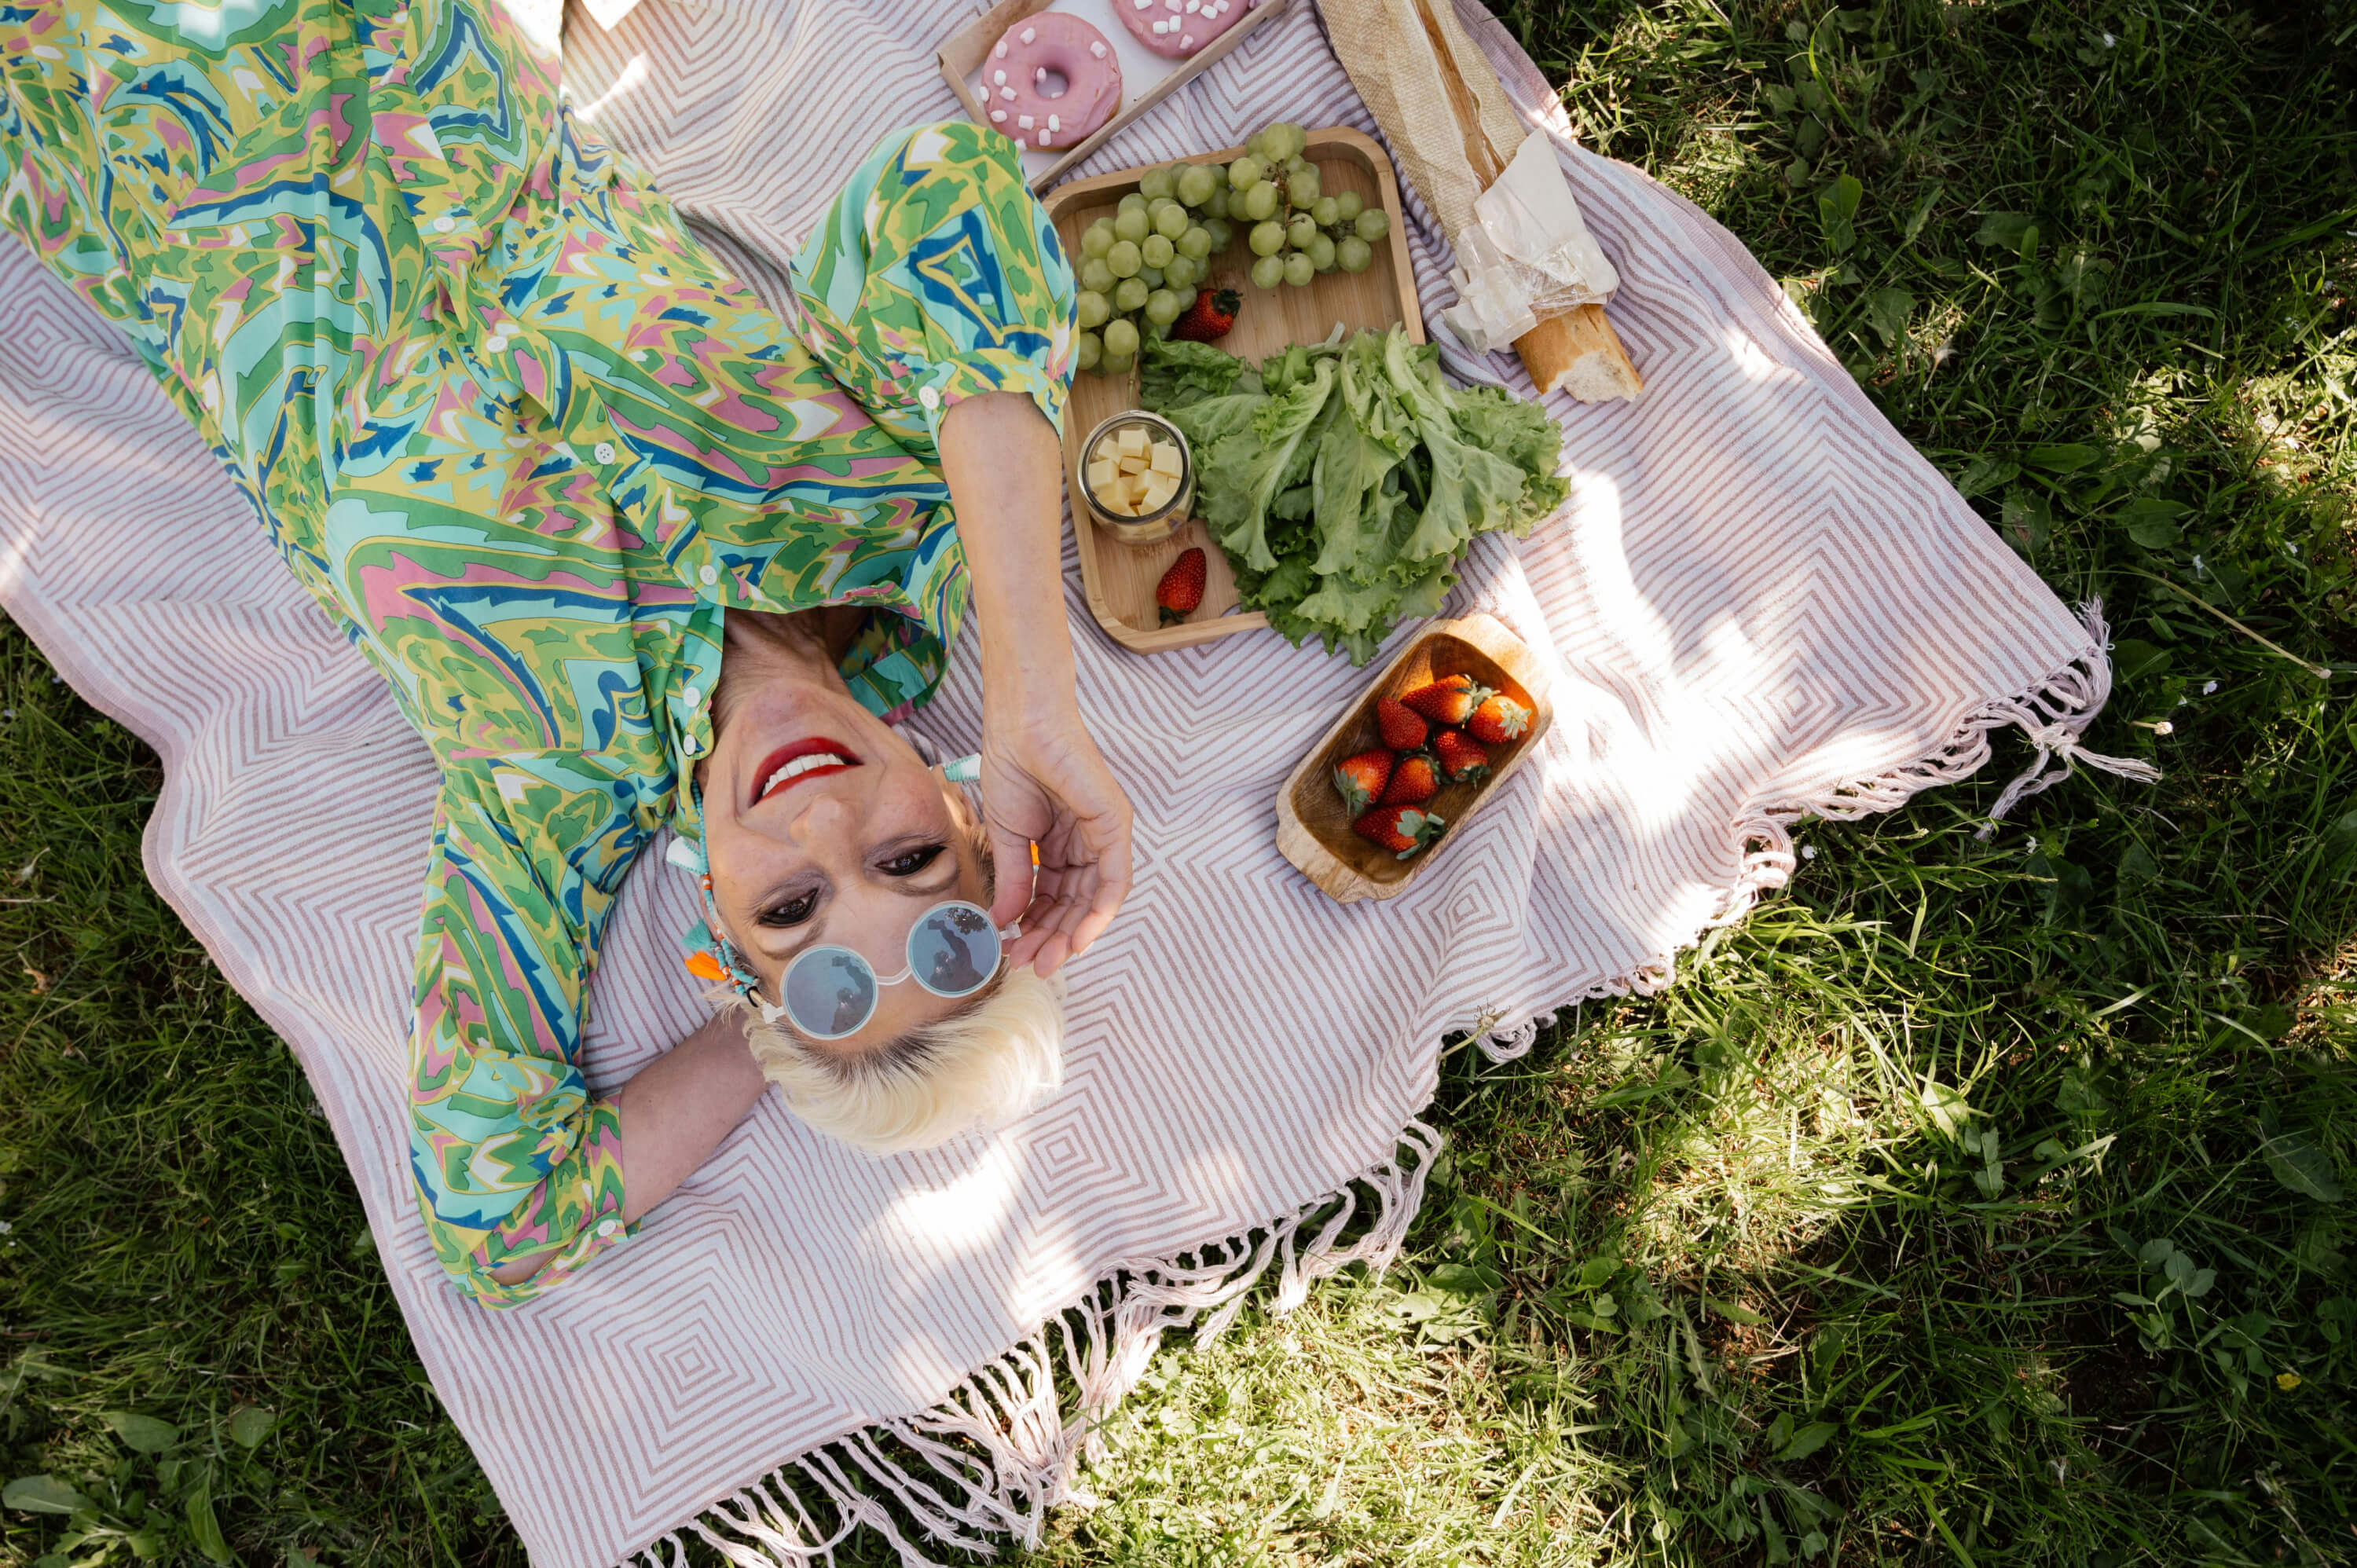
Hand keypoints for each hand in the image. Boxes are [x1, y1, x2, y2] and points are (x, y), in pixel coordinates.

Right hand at [978, 700, 1132, 977]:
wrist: (1020, 729)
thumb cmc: (1011, 769)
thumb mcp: (1007, 839)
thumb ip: (1014, 881)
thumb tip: (1004, 923)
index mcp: (1062, 846)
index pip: (1054, 897)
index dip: (1035, 927)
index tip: (1015, 951)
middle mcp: (1088, 845)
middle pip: (1076, 904)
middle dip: (1053, 937)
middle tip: (1032, 964)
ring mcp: (1104, 836)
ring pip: (1096, 899)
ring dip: (1073, 933)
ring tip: (1047, 958)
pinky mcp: (1115, 826)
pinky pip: (1115, 879)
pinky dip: (1099, 911)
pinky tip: (1078, 937)